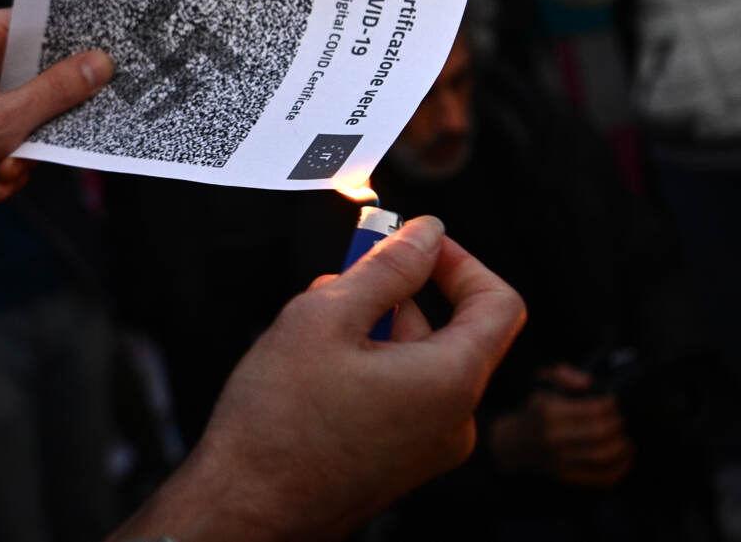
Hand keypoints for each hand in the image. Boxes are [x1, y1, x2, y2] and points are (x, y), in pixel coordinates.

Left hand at [0, 8, 113, 239]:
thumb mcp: (0, 123)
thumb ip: (55, 92)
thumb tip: (101, 64)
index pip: (39, 24)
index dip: (75, 47)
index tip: (108, 64)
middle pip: (41, 73)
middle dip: (45, 118)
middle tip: (45, 140)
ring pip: (31, 111)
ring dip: (26, 149)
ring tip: (6, 170)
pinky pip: (14, 134)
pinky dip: (11, 161)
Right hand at [111, 217, 526, 541]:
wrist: (243, 507)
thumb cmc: (277, 426)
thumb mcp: (326, 317)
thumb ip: (386, 267)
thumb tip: (424, 234)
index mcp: (449, 383)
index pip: (498, 302)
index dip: (460, 261)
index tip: (418, 245)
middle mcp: (452, 421)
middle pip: (450, 330)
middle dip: (397, 295)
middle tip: (342, 278)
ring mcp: (427, 447)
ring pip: (418, 360)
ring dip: (373, 330)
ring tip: (313, 332)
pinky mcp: (399, 461)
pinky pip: (402, 394)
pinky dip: (368, 366)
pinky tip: (316, 367)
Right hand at [489, 363, 635, 487]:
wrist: (513, 442)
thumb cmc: (534, 410)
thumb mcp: (541, 383)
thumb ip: (564, 374)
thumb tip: (588, 382)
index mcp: (549, 412)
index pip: (593, 410)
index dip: (611, 405)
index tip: (615, 401)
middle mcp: (553, 437)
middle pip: (600, 433)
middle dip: (618, 424)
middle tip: (622, 419)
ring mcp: (559, 459)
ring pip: (602, 456)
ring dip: (622, 447)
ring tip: (627, 438)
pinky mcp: (566, 476)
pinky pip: (601, 477)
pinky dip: (620, 469)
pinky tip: (627, 458)